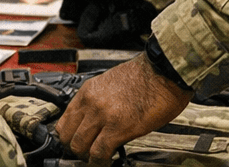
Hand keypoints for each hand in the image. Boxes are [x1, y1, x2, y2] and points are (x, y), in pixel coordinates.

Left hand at [55, 55, 193, 164]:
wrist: (163, 71)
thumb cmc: (145, 76)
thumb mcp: (111, 83)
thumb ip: (99, 101)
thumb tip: (97, 120)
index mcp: (88, 91)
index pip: (65, 120)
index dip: (68, 137)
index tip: (75, 142)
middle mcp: (91, 103)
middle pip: (67, 136)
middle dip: (75, 149)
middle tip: (86, 154)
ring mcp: (103, 116)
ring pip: (80, 146)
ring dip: (87, 157)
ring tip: (97, 159)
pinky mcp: (118, 128)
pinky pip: (100, 153)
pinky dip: (100, 162)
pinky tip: (107, 162)